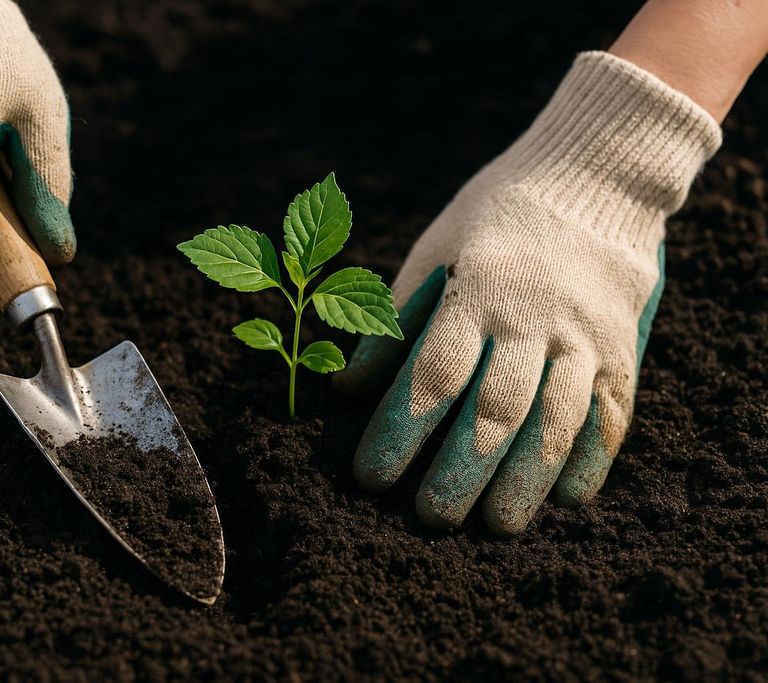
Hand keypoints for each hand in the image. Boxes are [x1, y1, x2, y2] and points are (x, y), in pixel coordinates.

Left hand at [338, 52, 719, 534]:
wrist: (598, 172)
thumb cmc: (496, 214)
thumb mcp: (435, 247)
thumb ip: (395, 317)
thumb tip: (349, 388)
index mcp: (478, 289)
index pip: (433, 376)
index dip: (399, 432)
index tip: (372, 476)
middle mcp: (534, 316)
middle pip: (495, 411)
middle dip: (459, 471)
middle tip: (431, 517)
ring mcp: (586, 333)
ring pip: (556, 422)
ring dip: (524, 481)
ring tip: (497, 526)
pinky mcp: (624, 345)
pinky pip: (612, 413)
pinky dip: (590, 460)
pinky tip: (567, 497)